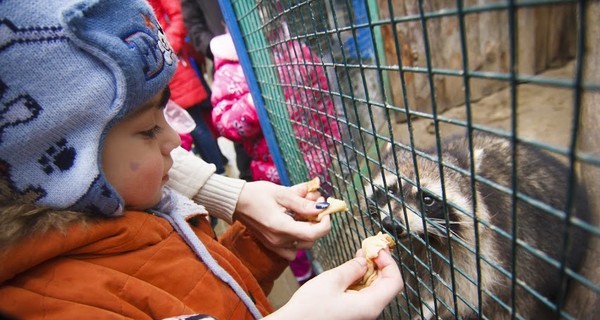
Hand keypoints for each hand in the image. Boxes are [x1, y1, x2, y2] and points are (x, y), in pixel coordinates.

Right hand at [234, 180, 331, 259]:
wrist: (236, 202)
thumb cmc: (256, 194)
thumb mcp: (282, 193)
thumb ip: (302, 203)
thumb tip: (321, 208)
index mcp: (281, 227)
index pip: (313, 234)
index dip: (325, 222)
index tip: (325, 207)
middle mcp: (279, 240)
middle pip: (311, 238)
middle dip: (318, 220)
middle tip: (314, 202)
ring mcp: (275, 245)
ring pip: (304, 244)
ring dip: (309, 229)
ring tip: (304, 211)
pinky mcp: (272, 245)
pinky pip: (293, 248)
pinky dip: (298, 238)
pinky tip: (295, 223)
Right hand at [266, 250, 402, 319]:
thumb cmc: (309, 310)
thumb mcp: (332, 281)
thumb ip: (352, 268)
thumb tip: (364, 261)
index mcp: (370, 305)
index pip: (394, 281)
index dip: (389, 262)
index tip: (378, 249)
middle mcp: (370, 311)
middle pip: (387, 284)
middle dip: (381, 263)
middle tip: (370, 247)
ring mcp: (361, 313)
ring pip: (375, 288)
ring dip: (370, 269)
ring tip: (361, 254)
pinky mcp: (352, 312)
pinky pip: (364, 293)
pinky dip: (361, 279)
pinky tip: (352, 268)